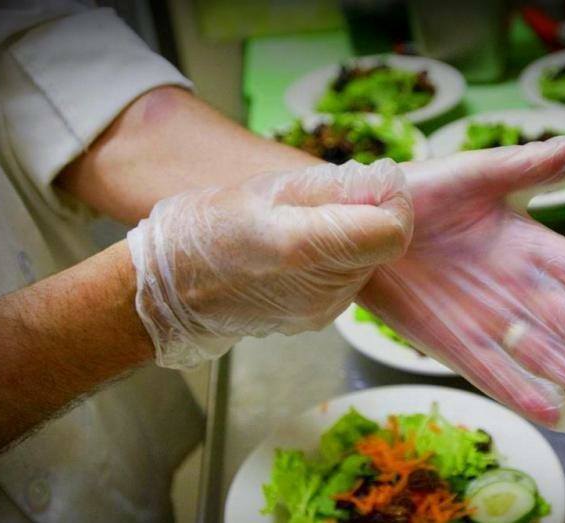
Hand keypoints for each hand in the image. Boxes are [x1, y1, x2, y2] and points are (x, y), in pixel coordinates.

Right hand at [128, 160, 412, 368]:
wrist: (170, 293)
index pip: (391, 232)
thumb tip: (384, 184)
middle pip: (382, 246)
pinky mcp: (317, 321)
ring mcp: (321, 311)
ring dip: (351, 238)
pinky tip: (298, 251)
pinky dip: (335, 260)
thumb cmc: (205, 228)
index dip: (394, 203)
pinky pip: (346, 282)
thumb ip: (333, 186)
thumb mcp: (266, 188)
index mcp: (304, 247)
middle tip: (326, 200)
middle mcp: (322, 289)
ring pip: (366, 264)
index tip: (376, 185)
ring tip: (304, 225)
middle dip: (368, 216)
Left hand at [359, 129, 564, 455]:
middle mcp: (520, 289)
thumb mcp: (479, 172)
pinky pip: (493, 371)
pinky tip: (555, 413)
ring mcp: (488, 318)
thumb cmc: (422, 190)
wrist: (364, 220)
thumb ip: (535, 164)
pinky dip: (523, 392)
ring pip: (548, 357)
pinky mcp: (452, 339)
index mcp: (533, 246)